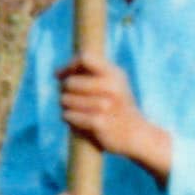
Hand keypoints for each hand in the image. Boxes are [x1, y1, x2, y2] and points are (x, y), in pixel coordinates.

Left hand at [53, 56, 175, 177]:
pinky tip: (76, 120)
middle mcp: (112, 87)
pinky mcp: (99, 122)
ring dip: (65, 106)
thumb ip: (89, 74)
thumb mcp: (112, 84)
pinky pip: (68, 115)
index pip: (85, 58)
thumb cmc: (118, 108)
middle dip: (64, 91)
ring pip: (65, 99)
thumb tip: (57, 73)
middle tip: (69, 98)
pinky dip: (68, 118)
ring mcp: (106, 105)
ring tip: (74, 110)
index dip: (69, 65)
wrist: (137, 135)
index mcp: (115, 74)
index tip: (63, 75)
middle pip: (69, 82)